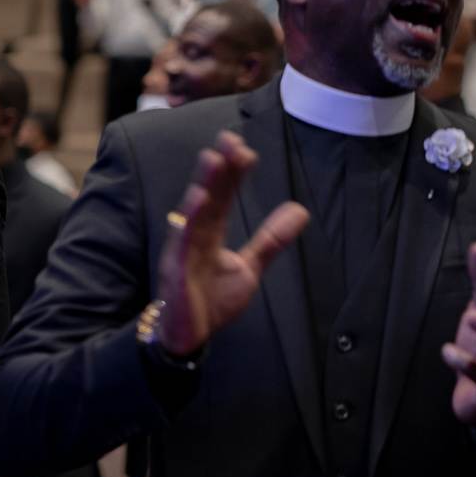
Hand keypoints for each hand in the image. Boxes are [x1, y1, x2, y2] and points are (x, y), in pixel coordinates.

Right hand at [154, 131, 310, 356]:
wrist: (187, 335)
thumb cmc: (210, 300)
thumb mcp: (248, 267)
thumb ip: (270, 240)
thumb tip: (299, 210)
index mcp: (210, 232)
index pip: (223, 195)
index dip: (233, 172)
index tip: (243, 147)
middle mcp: (194, 235)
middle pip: (209, 195)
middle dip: (218, 168)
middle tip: (229, 140)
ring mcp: (183, 250)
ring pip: (194, 212)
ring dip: (204, 184)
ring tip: (214, 160)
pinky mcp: (176, 269)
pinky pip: (182, 241)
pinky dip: (188, 220)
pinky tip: (198, 200)